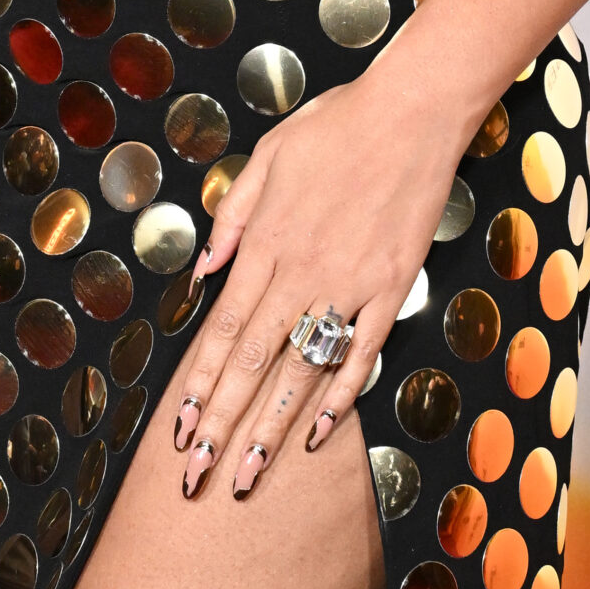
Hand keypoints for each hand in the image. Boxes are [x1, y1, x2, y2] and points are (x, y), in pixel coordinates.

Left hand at [170, 76, 459, 502]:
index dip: (199, 382)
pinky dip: (339, 395)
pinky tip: (317, 434)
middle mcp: (302, 272)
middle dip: (223, 424)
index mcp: (266, 241)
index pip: (222, 328)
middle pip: (253, 362)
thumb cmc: (336, 125)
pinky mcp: (392, 289)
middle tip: (198, 477)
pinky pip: (361, 353)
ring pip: (302, 370)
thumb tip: (202, 271)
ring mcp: (349, 285)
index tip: (179, 427)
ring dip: (272, 428)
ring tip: (248, 475)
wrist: (410, 112)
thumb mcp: (267, 157)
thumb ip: (232, 217)